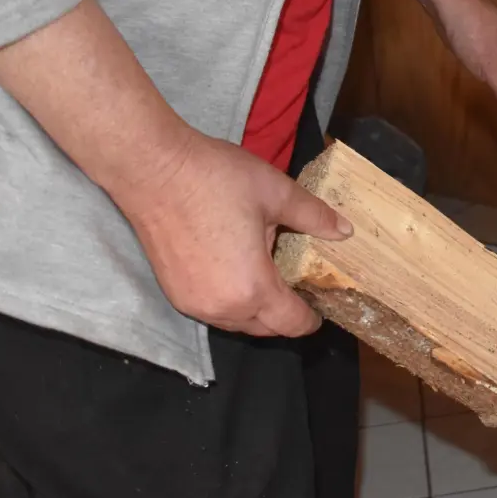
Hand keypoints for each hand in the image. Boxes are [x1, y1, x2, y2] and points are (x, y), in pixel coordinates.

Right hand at [118, 131, 353, 336]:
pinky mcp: (172, 292)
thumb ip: (314, 217)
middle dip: (286, 315)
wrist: (151, 168)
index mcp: (252, 289)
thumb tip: (345, 231)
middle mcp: (221, 308)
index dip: (312, 319)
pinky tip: (239, 271)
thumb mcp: (276, 193)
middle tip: (300, 286)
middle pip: (265, 328)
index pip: (291, 324)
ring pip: (237, 323)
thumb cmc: (215, 180)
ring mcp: (192, 303)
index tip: (322, 305)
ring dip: (257, 310)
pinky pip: (213, 310)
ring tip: (271, 276)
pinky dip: (232, 301)